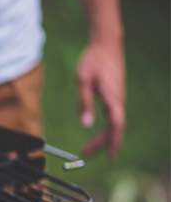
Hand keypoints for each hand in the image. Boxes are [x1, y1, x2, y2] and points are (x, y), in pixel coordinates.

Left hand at [76, 39, 125, 158]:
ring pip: (114, 124)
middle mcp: (118, 101)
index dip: (112, 143)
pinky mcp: (114, 96)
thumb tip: (84, 124)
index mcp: (113, 99)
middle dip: (102, 144)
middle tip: (84, 154)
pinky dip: (106, 129)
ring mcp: (118, 99)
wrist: (106, 44)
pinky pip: (113, 118)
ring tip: (87, 148)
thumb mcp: (83, 80)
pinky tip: (98, 135)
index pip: (115, 127)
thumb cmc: (93, 60)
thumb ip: (84, 102)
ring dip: (102, 138)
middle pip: (114, 129)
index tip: (109, 157)